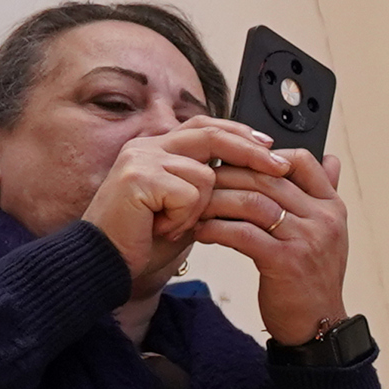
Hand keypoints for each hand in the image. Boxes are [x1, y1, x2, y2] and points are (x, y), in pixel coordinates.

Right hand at [79, 120, 263, 289]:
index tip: (271, 147)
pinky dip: (185, 218)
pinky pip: (189, 194)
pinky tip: (163, 228)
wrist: (108, 261)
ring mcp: (140, 160)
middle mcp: (147, 147)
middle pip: (211, 135)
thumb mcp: (186, 207)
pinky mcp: (138, 178)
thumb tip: (253, 171)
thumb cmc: (146, 238)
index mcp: (158, 149)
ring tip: (175, 225)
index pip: (205, 126)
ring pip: (205, 175)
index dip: (240, 133)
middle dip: (250, 152)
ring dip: (201, 209)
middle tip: (280, 167)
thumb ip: (207, 184)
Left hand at [198, 141, 352, 344]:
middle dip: (226, 175)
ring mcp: (307, 240)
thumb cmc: (312, 278)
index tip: (234, 163)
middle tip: (199, 180)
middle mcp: (324, 219)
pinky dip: (216, 229)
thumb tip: (330, 159)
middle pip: (266, 177)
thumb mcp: (327, 232)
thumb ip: (323, 195)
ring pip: (252, 201)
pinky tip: (202, 231)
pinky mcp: (286, 262)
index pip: (300, 161)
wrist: (319, 325)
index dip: (262, 155)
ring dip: (215, 201)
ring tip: (195, 206)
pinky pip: (242, 233)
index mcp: (332, 207)